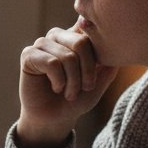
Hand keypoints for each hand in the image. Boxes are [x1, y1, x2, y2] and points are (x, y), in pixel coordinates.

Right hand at [16, 22, 117, 147]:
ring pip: (67, 56)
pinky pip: (51, 63)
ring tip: (70, 93)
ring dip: (73, 81)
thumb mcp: (100, 82)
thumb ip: (109, 63)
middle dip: (87, 71)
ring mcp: (42, 44)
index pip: (89, 28)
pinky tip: (56, 88)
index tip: (100, 67)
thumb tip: (119, 47)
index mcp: (75, 36)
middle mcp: (58, 36)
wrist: (55, 119)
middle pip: (81, 42)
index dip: (97, 48)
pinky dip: (59, 81)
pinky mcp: (28, 55)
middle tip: (86, 88)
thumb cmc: (77, 99)